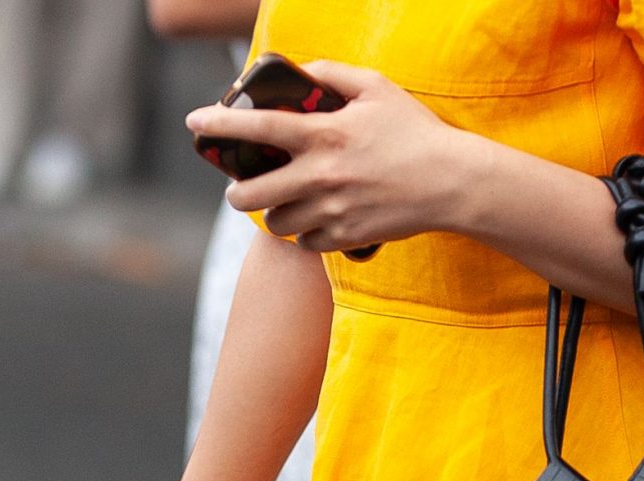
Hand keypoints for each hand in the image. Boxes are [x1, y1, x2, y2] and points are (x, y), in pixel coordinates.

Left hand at [188, 62, 475, 253]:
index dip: (220, 126)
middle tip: (240, 189)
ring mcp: (332, 211)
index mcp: (323, 134)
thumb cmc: (413, 131)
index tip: (193, 123)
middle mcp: (321, 176)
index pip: (258, 127)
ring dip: (274, 215)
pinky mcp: (346, 238)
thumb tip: (299, 73)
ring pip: (278, 224)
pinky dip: (306, 234)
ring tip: (284, 204)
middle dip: (237, 194)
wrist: (450, 183)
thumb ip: (331, 75)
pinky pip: (308, 243)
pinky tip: (316, 221)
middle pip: (253, 195)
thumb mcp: (375, 88)